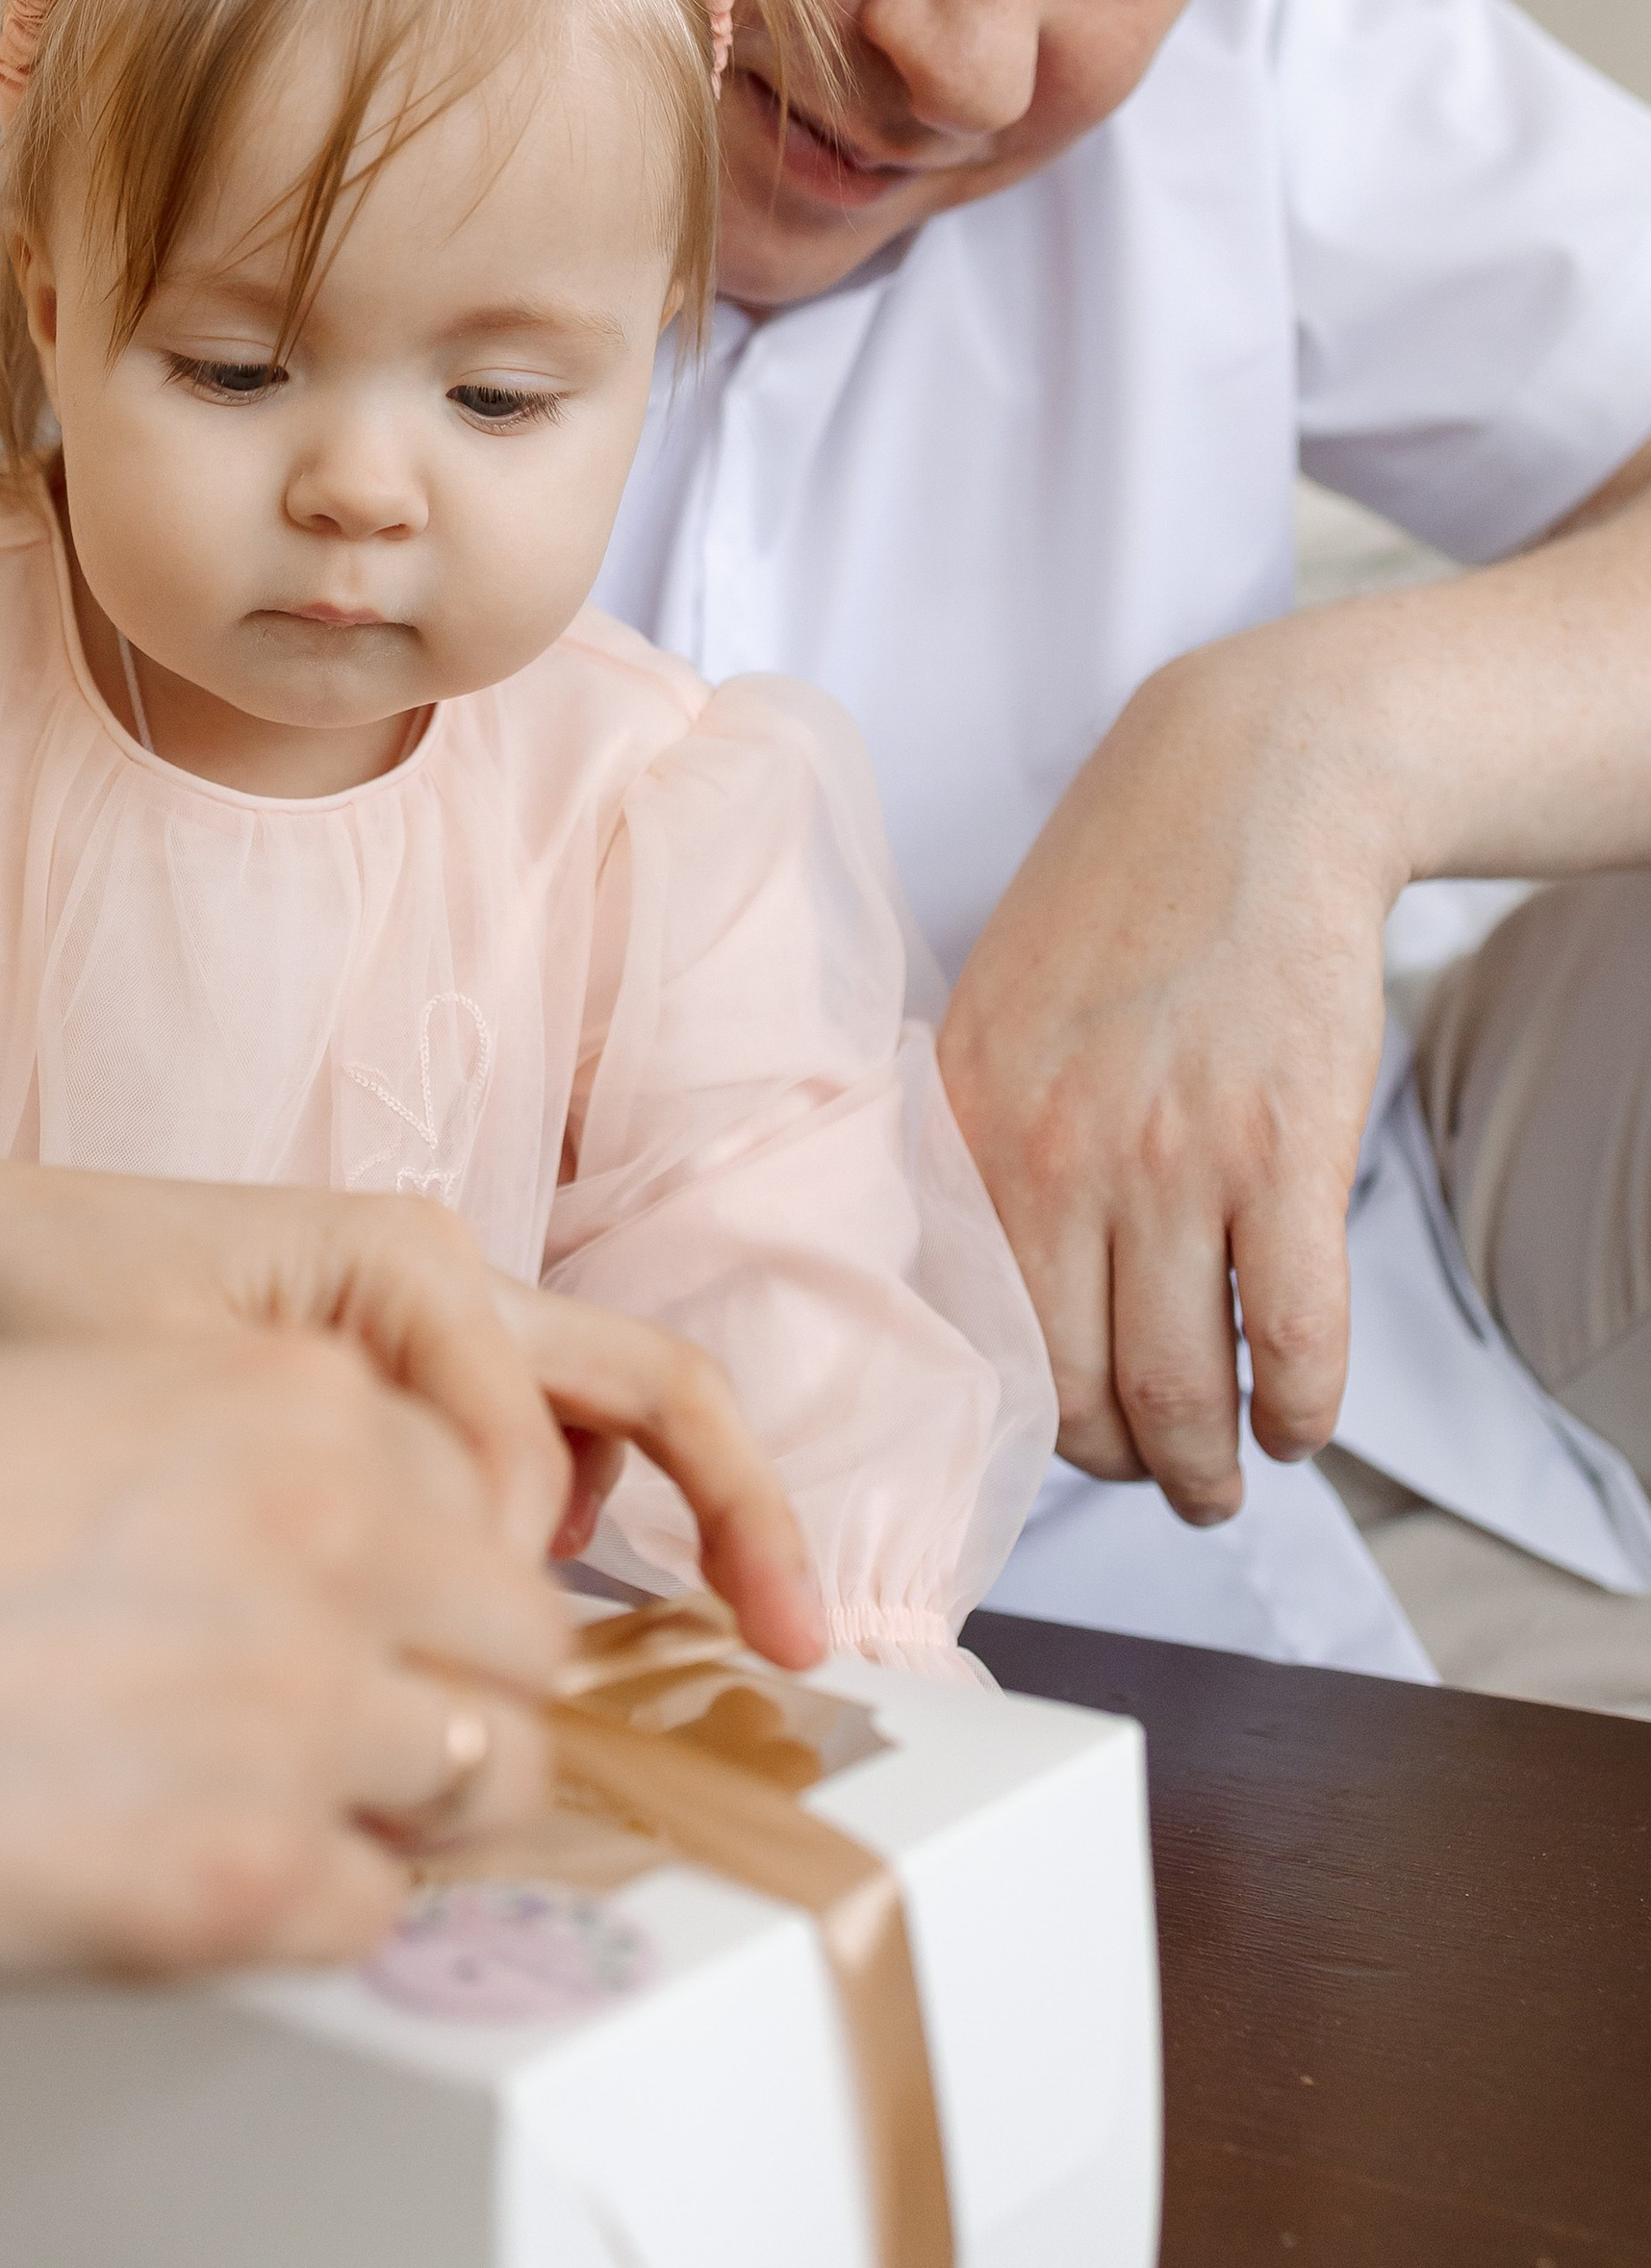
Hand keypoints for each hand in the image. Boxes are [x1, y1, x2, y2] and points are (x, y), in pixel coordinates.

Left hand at [0, 1158, 825, 1665]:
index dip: (500, 1566)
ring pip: (595, 1436)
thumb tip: (486, 1566)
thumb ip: (343, 1474)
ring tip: (693, 1660)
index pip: (531, 1443)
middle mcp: (437, 1281)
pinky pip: (520, 1465)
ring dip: (655, 1537)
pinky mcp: (382, 1390)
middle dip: (740, 1514)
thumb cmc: (20, 1307)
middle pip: (649, 1391)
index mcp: (403, 1258)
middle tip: (801, 1649)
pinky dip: (551, 1547)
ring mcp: (420, 1336)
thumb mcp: (176, 1391)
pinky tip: (500, 1637)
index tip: (433, 1661)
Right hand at [0, 1333, 565, 2068]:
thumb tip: (336, 1562)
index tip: (385, 1616)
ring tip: (282, 1810)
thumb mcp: (69, 1407)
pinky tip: (191, 1872)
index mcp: (289, 1398)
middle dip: (455, 1690)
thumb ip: (230, 1465)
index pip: (484, 1491)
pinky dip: (307, 1907)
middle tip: (356, 1733)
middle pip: (525, 1643)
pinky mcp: (235, 1884)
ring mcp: (296, 1715)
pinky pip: (372, 1912)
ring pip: (487, 1783)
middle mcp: (331, 1539)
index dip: (431, 1569)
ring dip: (404, 1805)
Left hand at [938, 638, 1390, 1521]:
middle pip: (1077, 1388)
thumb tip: (973, 1288)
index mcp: (968, 1123)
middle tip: (1154, 1480)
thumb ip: (977, 1141)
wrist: (1249, 787)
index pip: (976, 1333)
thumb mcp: (997, 1011)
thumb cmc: (1121, 901)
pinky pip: (1294, 1335)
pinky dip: (1300, 1411)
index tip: (1056, 1441)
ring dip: (1207, 1467)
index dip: (1021, 1418)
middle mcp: (1053, 1154)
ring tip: (1224, 1480)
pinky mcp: (1284, 1149)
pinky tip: (1298, 1423)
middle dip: (1118, 1466)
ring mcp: (1172, 1157)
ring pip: (1180, 1386)